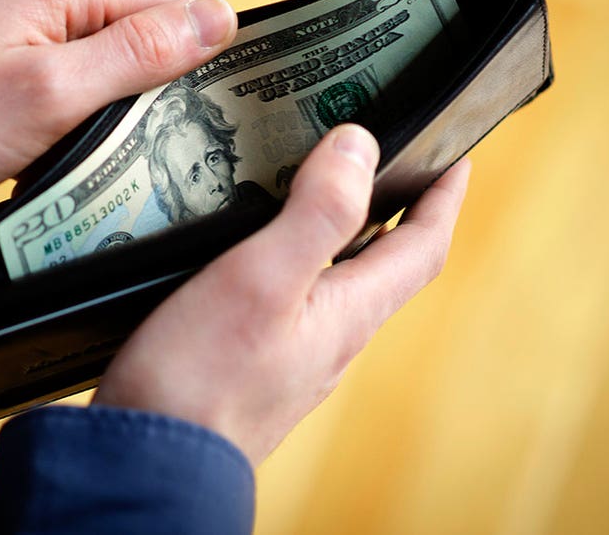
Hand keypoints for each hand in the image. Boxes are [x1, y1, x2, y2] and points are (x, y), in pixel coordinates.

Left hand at [0, 0, 237, 216]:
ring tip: (106, 154)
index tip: (209, 111)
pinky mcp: (9, 65)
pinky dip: (82, 119)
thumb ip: (139, 54)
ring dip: (116, 110)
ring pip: (107, 65)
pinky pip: (73, 85)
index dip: (196, 54)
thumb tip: (219, 16)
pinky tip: (72, 152)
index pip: (165, 1)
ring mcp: (22, 28)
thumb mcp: (54, 93)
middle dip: (152, 89)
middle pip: (139, 33)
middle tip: (153, 145)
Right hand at [95, 125, 470, 465]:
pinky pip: (292, 306)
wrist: (153, 462)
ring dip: (340, 238)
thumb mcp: (264, 277)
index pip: (421, 249)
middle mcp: (331, 340)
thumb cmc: (203, 377)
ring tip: (314, 195)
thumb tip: (360, 146)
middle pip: (381, 268)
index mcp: (348, 314)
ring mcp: (293, 360)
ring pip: (334, 287)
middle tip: (384, 166)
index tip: (456, 160)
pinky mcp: (253, 370)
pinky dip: (293, 267)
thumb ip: (316, 212)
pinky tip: (253, 259)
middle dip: (392, 214)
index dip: (444, 200)